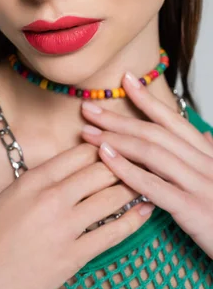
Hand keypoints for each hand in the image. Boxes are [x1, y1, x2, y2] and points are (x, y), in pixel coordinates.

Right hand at [0, 140, 153, 288]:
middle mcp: (51, 197)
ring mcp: (63, 227)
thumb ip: (39, 180)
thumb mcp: (9, 196)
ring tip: (147, 181)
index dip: (103, 146)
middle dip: (124, 163)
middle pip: (101, 170)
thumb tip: (68, 170)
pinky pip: (112, 233)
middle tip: (139, 161)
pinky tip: (144, 211)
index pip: (79, 152)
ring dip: (132, 188)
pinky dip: (133, 220)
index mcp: (33, 179)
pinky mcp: (72, 256)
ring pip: (111, 197)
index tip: (116, 146)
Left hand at [80, 70, 212, 258]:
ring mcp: (200, 185)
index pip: (173, 120)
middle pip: (155, 132)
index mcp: (208, 155)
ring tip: (88, 134)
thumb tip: (202, 134)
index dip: (148, 99)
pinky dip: (127, 170)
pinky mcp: (193, 209)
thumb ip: (209, 154)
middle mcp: (205, 163)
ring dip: (116, 140)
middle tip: (88, 109)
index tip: (125, 79)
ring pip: (153, 153)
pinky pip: (155, 186)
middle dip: (118, 119)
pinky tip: (106, 160)